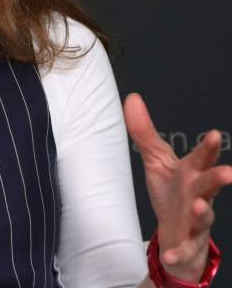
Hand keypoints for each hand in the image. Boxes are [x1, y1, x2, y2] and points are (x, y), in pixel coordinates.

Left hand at [124, 93, 231, 282]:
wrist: (173, 231)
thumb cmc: (171, 191)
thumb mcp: (156, 160)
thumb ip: (145, 132)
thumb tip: (132, 98)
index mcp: (191, 173)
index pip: (201, 157)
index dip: (208, 147)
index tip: (212, 134)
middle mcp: (198, 195)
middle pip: (210, 185)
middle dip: (219, 178)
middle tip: (228, 173)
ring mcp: (195, 221)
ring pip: (204, 217)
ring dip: (203, 212)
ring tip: (199, 206)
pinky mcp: (186, 243)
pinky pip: (183, 249)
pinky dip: (178, 253)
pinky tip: (169, 255)